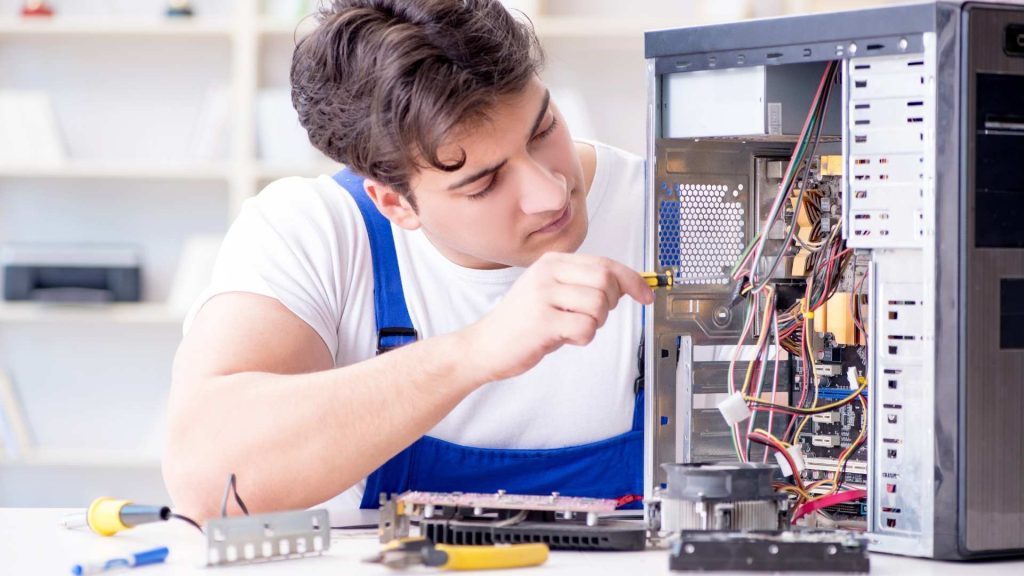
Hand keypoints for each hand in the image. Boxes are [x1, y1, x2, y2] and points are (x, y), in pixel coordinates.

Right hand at [460, 252, 653, 382]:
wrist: (485, 345)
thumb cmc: (522, 322)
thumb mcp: (552, 293)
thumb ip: (584, 285)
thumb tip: (626, 286)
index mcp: (553, 261)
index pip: (606, 263)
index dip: (633, 280)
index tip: (646, 295)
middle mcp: (547, 272)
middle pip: (606, 281)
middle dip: (610, 305)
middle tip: (593, 317)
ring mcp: (543, 295)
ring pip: (599, 306)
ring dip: (594, 324)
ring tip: (572, 328)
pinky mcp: (542, 321)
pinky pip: (585, 329)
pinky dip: (582, 338)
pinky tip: (563, 338)